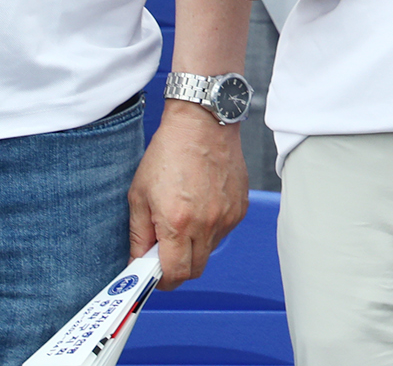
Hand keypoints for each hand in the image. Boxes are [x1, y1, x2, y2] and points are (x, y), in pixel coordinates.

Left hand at [128, 102, 247, 287]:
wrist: (202, 125)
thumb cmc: (168, 154)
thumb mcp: (139, 196)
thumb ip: (139, 235)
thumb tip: (139, 262)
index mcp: (178, 223)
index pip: (175, 274)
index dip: (162, 281)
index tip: (154, 276)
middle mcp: (207, 224)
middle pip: (195, 269)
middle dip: (178, 268)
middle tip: (164, 253)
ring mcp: (227, 215)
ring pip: (210, 250)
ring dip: (195, 247)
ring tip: (183, 220)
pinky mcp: (240, 206)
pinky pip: (224, 231)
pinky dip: (210, 229)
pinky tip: (201, 206)